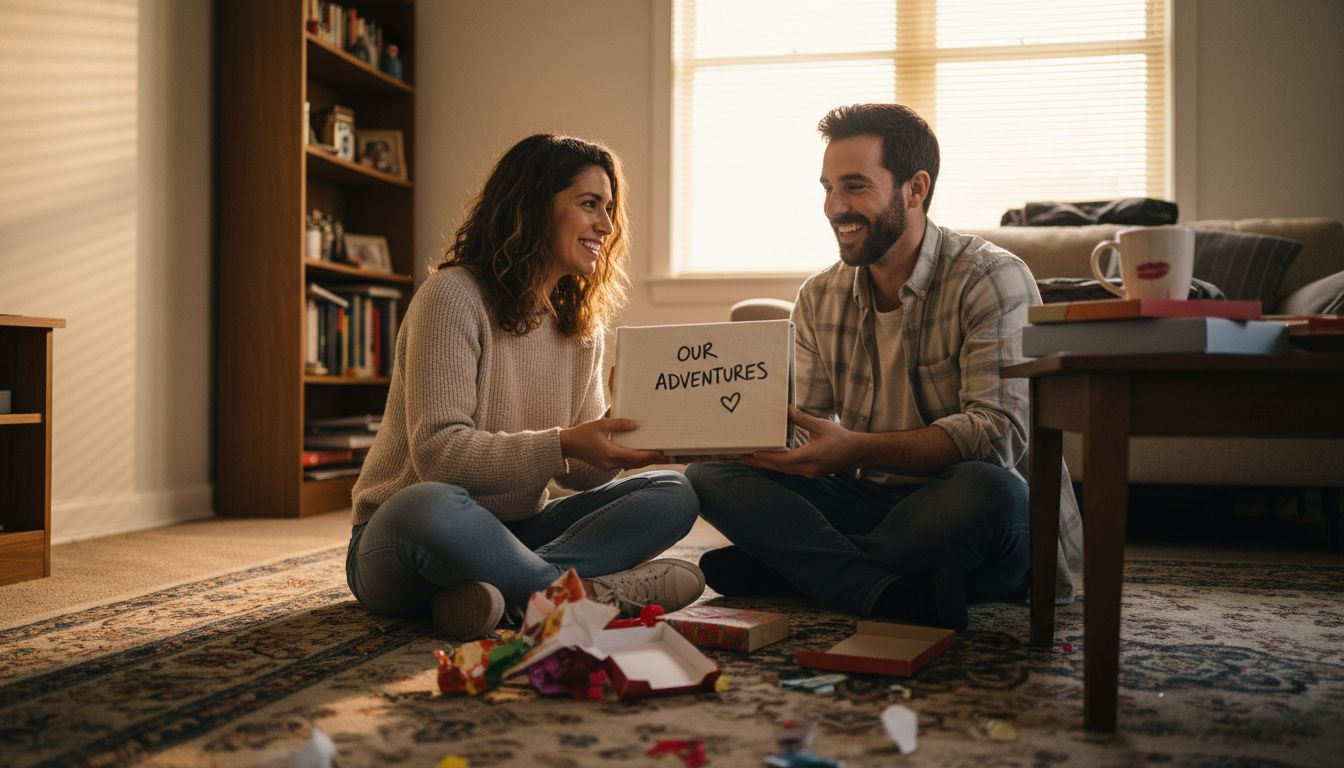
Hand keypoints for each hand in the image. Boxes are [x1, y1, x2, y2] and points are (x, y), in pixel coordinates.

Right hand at [560, 417, 669, 470]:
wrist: (567, 445)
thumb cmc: (583, 433)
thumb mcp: (602, 424)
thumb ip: (620, 424)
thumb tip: (637, 424)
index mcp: (610, 453)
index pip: (636, 457)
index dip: (650, 455)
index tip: (663, 453)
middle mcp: (611, 463)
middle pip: (636, 463)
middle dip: (652, 460)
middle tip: (667, 457)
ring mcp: (608, 466)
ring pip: (631, 465)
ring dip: (643, 461)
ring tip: (658, 457)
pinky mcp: (606, 465)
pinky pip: (624, 463)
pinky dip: (634, 460)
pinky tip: (640, 456)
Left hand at [742, 406, 856, 478]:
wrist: (855, 452)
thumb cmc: (840, 438)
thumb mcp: (821, 425)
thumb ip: (802, 419)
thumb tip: (786, 409)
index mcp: (811, 457)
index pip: (784, 460)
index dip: (767, 458)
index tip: (752, 454)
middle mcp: (808, 468)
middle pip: (779, 468)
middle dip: (760, 463)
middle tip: (741, 458)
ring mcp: (808, 473)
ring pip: (783, 471)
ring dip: (766, 465)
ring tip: (749, 460)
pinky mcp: (809, 472)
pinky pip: (789, 470)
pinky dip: (776, 466)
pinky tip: (767, 461)